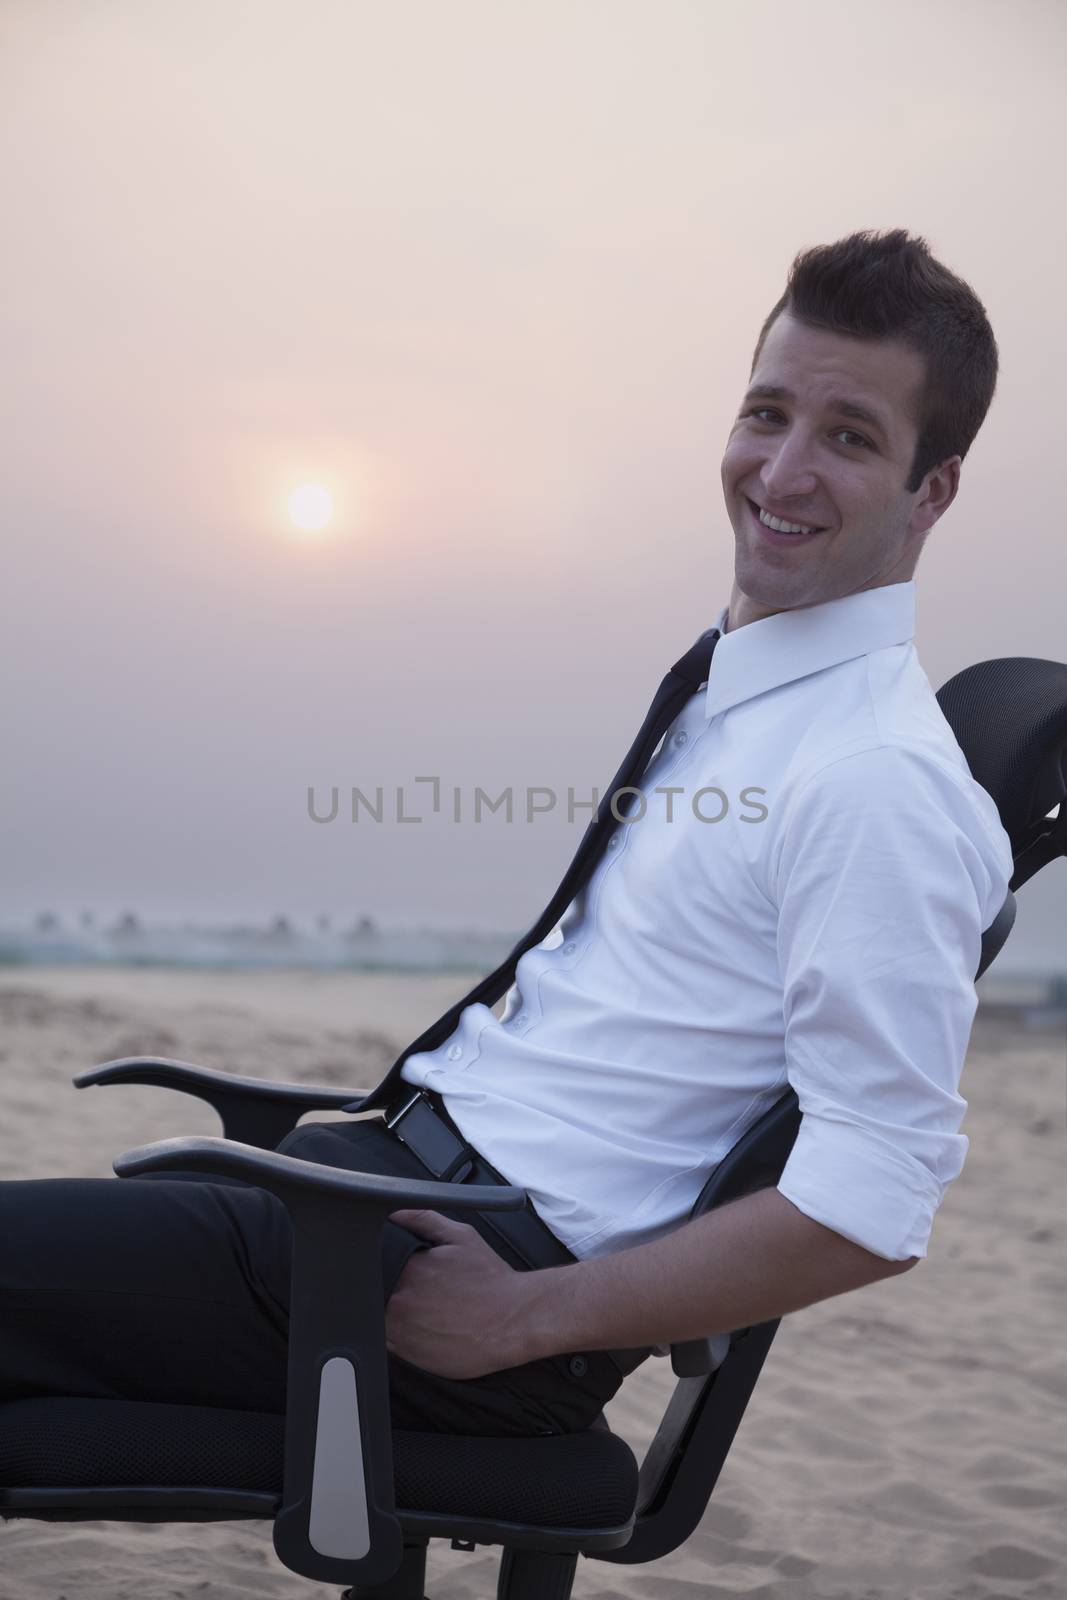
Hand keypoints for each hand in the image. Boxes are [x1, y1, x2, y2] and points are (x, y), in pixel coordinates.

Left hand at [385, 1208, 541, 1379]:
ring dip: (393, 1315)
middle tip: (421, 1292)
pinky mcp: (409, 1356)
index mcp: (409, 1269)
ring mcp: (402, 1331)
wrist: (514, 1320)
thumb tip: (394, 1213)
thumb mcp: (461, 1237)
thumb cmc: (491, 1281)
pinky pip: (390, 1344)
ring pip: (379, 1320)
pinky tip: (425, 1329)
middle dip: (392, 1290)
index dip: (385, 1268)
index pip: (376, 1265)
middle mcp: (400, 1301)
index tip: (405, 1272)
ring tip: (426, 1312)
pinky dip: (400, 1336)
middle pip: (376, 1293)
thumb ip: (423, 1219)